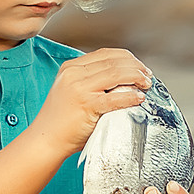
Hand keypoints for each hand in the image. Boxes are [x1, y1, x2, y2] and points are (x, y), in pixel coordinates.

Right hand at [31, 48, 150, 157]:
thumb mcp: (72, 91)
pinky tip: (139, 98)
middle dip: (135, 67)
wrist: (46, 139)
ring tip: (146, 84)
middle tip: (147, 75)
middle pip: (113, 62)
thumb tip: (122, 81)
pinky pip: (115, 97)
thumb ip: (92, 82)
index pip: (105, 54)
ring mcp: (79, 88)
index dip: (126, 58)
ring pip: (116, 74)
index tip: (139, 66)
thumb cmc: (61, 121)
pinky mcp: (86, 104)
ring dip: (136, 78)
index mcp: (71, 67)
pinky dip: (131, 96)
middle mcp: (74, 74)